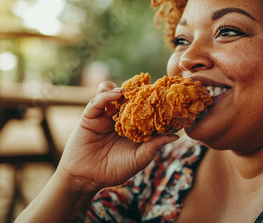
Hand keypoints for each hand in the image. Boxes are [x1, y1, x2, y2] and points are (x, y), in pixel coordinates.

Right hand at [56, 81, 177, 192]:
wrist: (86, 178)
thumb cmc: (114, 170)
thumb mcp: (139, 159)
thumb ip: (155, 146)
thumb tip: (176, 136)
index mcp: (133, 127)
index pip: (144, 109)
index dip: (153, 101)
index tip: (165, 93)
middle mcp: (119, 118)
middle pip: (129, 98)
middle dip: (138, 90)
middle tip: (149, 84)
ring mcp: (104, 116)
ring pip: (112, 93)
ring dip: (121, 89)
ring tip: (130, 91)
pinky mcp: (90, 116)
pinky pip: (98, 101)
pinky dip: (107, 94)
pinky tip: (117, 94)